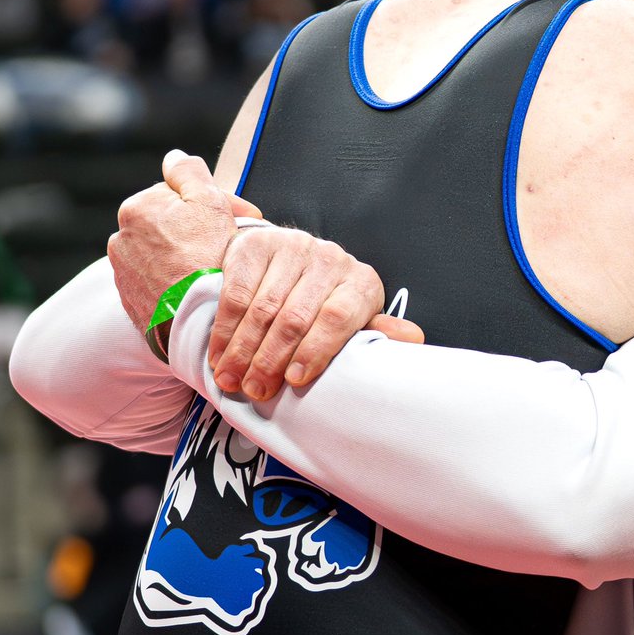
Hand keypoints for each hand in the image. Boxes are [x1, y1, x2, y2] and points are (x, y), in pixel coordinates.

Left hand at [109, 150, 258, 334]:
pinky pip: (157, 282)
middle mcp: (120, 239)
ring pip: (163, 254)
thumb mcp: (209, 202)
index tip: (243, 219)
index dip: (216, 205)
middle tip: (230, 244)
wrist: (198, 320)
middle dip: (198, 230)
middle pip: (170, 224)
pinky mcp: (131, 302)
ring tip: (214, 268)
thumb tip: (174, 156)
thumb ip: (189, 172)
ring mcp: (124, 273)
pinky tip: (198, 286)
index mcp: (137, 208)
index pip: (181, 196)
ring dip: (185, 255)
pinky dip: (175, 281)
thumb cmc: (208, 259)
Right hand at [209, 224, 423, 400]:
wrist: (289, 262)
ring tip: (231, 379)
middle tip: (255, 390)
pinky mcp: (258, 244)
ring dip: (243, 349)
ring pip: (263, 307)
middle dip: (271, 359)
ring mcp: (293, 247)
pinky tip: (219, 353)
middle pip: (296, 316)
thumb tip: (414, 339)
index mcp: (361, 283)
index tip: (294, 381)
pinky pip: (237, 292)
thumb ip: (376, 333)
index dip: (316, 351)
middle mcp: (331, 260)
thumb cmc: (325, 304)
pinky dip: (225, 329)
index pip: (340, 317)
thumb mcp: (354, 320)